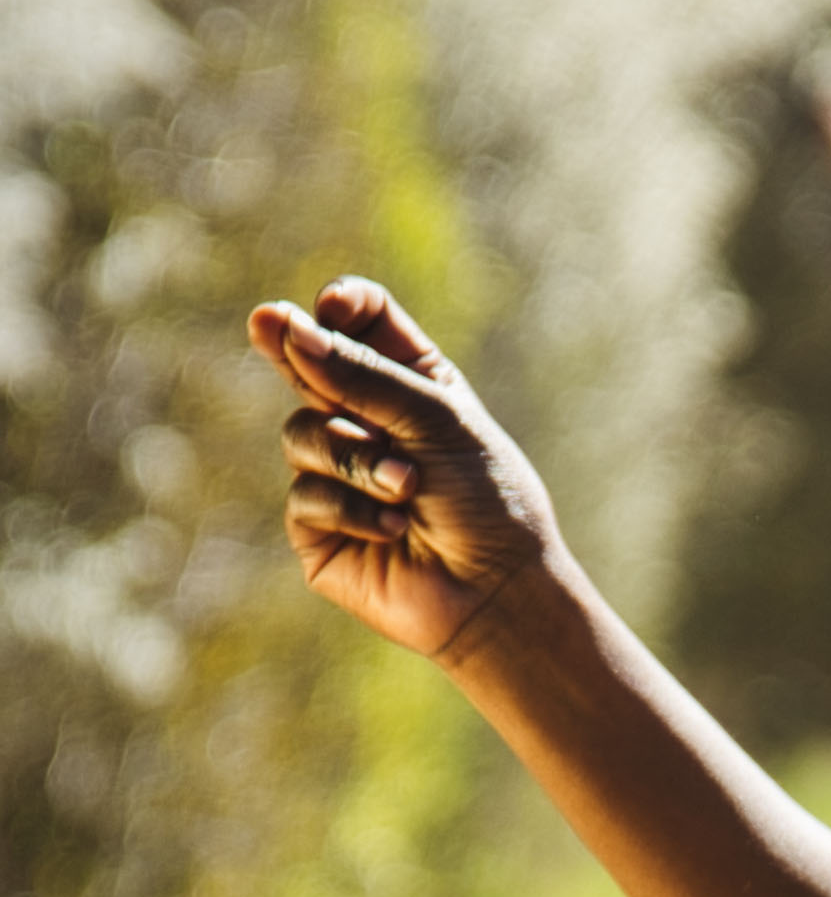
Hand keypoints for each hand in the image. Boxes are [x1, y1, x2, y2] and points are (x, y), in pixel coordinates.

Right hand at [248, 275, 561, 663]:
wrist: (497, 591)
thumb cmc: (485, 500)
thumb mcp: (435, 420)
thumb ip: (361, 374)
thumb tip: (284, 327)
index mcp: (410, 383)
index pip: (361, 323)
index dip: (341, 308)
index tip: (333, 305)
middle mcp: (368, 422)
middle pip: (309, 364)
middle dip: (295, 348)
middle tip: (267, 322)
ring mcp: (338, 473)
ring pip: (300, 433)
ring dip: (353, 458)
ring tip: (406, 486)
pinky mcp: (319, 527)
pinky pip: (304, 495)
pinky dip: (350, 508)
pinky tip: (393, 530)